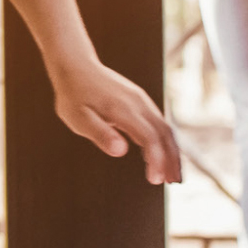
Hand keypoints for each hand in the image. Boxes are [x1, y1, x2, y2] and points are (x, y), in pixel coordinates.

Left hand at [51, 57, 181, 184]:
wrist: (76, 65)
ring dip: (172, 150)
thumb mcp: (78, 118)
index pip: (149, 137)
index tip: (155, 180)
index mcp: (123, 109)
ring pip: (165, 127)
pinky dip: (164, 140)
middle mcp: (137, 103)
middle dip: (172, 158)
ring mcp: (140, 99)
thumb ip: (100, 134)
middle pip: (164, 133)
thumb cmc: (73, 95)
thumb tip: (121, 152)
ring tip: (172, 174)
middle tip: (174, 182)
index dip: (156, 160)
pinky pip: (158, 121)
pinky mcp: (139, 100)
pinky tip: (161, 154)